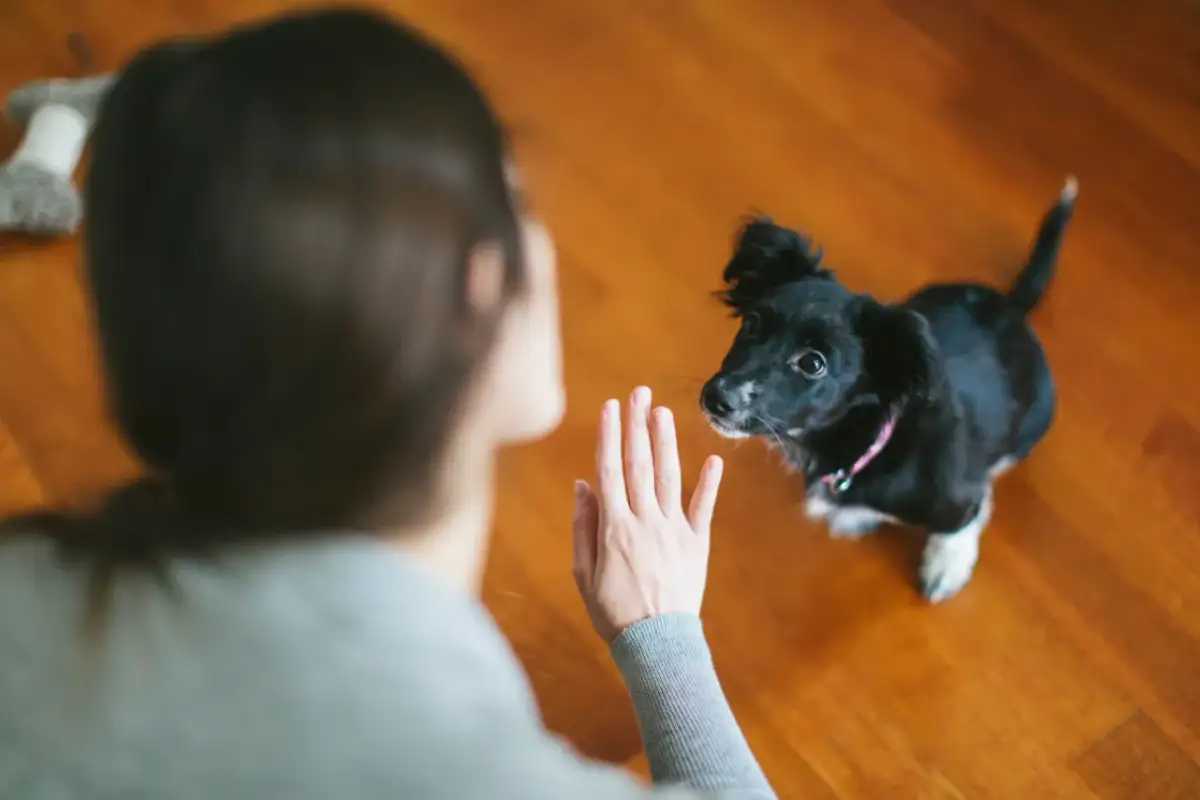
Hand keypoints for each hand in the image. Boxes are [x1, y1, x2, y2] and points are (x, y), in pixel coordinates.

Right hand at [571, 386, 723, 641]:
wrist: (656, 644)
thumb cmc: (613, 611)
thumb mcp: (583, 572)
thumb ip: (583, 526)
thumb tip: (584, 484)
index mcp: (614, 527)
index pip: (609, 470)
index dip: (609, 436)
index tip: (610, 407)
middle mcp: (644, 521)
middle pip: (639, 464)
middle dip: (638, 425)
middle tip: (639, 393)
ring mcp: (673, 530)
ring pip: (668, 477)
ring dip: (666, 442)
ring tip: (663, 412)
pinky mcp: (697, 544)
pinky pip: (703, 509)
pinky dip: (709, 484)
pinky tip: (713, 459)